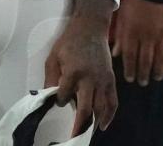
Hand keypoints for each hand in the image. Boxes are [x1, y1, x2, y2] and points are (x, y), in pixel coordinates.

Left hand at [44, 0, 116, 134]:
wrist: (91, 27)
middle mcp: (89, 78)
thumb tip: (49, 96)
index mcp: (73, 72)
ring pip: (101, 107)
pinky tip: (103, 124)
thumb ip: (51, 78)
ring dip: (95, 123)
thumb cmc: (69, 42)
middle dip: (78, 125)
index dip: (61, 101)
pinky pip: (113, 100)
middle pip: (86, 108)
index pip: (65, 96)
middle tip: (73, 137)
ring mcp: (102, 79)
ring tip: (87, 133)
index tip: (59, 101)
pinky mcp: (110, 79)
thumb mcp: (54, 57)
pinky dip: (110, 114)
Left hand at [110, 0, 162, 85]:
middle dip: (143, 74)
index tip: (130, 78)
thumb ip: (121, 36)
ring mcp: (162, 36)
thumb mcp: (123, 16)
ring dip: (157, 72)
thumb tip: (116, 54)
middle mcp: (147, 37)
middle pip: (145, 62)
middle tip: (142, 81)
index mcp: (132, 33)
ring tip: (155, 77)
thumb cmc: (136, 0)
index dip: (130, 70)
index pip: (130, 58)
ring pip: (160, 60)